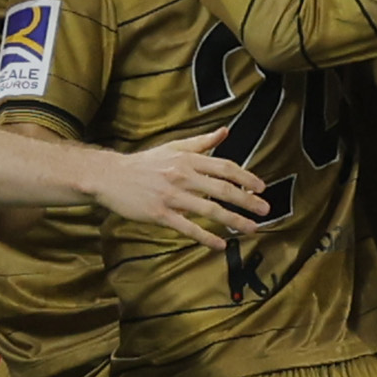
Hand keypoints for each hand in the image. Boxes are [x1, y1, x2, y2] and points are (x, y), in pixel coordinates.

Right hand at [92, 130, 269, 249]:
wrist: (110, 176)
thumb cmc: (144, 163)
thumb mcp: (173, 147)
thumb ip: (201, 142)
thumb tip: (225, 132)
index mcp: (187, 159)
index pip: (224, 168)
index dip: (245, 178)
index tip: (261, 188)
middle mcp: (182, 176)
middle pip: (222, 189)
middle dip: (247, 200)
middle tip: (265, 210)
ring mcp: (171, 196)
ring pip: (209, 210)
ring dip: (233, 220)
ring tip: (251, 228)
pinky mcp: (160, 214)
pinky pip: (188, 227)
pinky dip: (206, 237)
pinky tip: (220, 245)